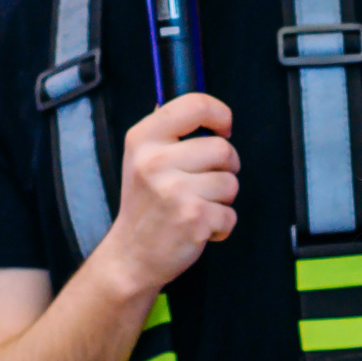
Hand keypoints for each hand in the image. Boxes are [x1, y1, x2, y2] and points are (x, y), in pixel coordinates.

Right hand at [101, 93, 238, 293]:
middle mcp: (155, 161)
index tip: (223, 129)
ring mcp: (175, 190)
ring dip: (222, 199)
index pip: (195, 105)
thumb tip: (203, 109)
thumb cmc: (144, 205)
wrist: (130, 256)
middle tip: (205, 183)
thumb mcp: (140, 158)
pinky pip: (231, 213)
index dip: (220, 114)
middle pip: (223, 148)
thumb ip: (169, 132)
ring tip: (196, 206)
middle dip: (225, 167)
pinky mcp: (194, 218)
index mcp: (143, 139)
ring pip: (231, 182)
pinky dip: (221, 225)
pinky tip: (198, 227)